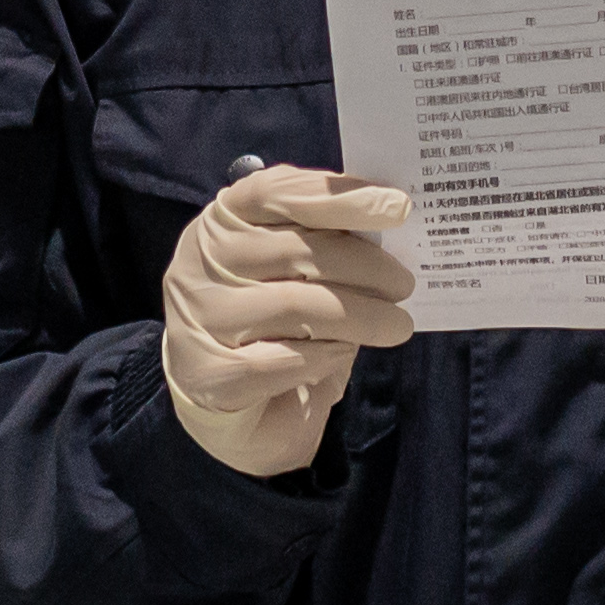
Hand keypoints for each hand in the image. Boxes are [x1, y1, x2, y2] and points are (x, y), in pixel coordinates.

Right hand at [159, 165, 415, 480]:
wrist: (229, 412)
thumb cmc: (269, 325)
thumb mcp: (294, 274)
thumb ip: (324, 243)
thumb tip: (387, 225)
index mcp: (222, 222)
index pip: (275, 192)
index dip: (337, 196)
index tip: (397, 206)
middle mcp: (201, 262)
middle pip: (295, 251)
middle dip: (364, 266)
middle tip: (404, 285)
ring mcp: (200, 318)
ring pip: (295, 306)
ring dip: (360, 316)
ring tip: (396, 326)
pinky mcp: (208, 375)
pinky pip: (281, 360)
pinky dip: (325, 356)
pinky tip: (343, 354)